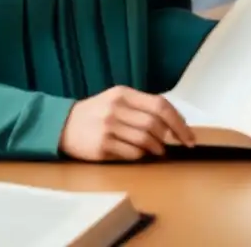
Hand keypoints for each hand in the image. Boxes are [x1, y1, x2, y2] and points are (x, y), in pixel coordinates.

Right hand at [58, 86, 194, 161]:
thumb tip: (172, 124)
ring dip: (156, 149)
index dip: (179, 122)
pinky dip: (140, 156)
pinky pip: (131, 154)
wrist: (61, 125)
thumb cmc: (94, 114)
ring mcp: (108, 127)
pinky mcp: (101, 145)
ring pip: (145, 140)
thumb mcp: (115, 100)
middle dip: (169, 138)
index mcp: (122, 93)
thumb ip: (140, 107)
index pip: (160, 105)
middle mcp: (116, 108)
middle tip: (171, 145)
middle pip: (155, 124)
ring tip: (156, 151)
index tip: (188, 136)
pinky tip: (138, 154)